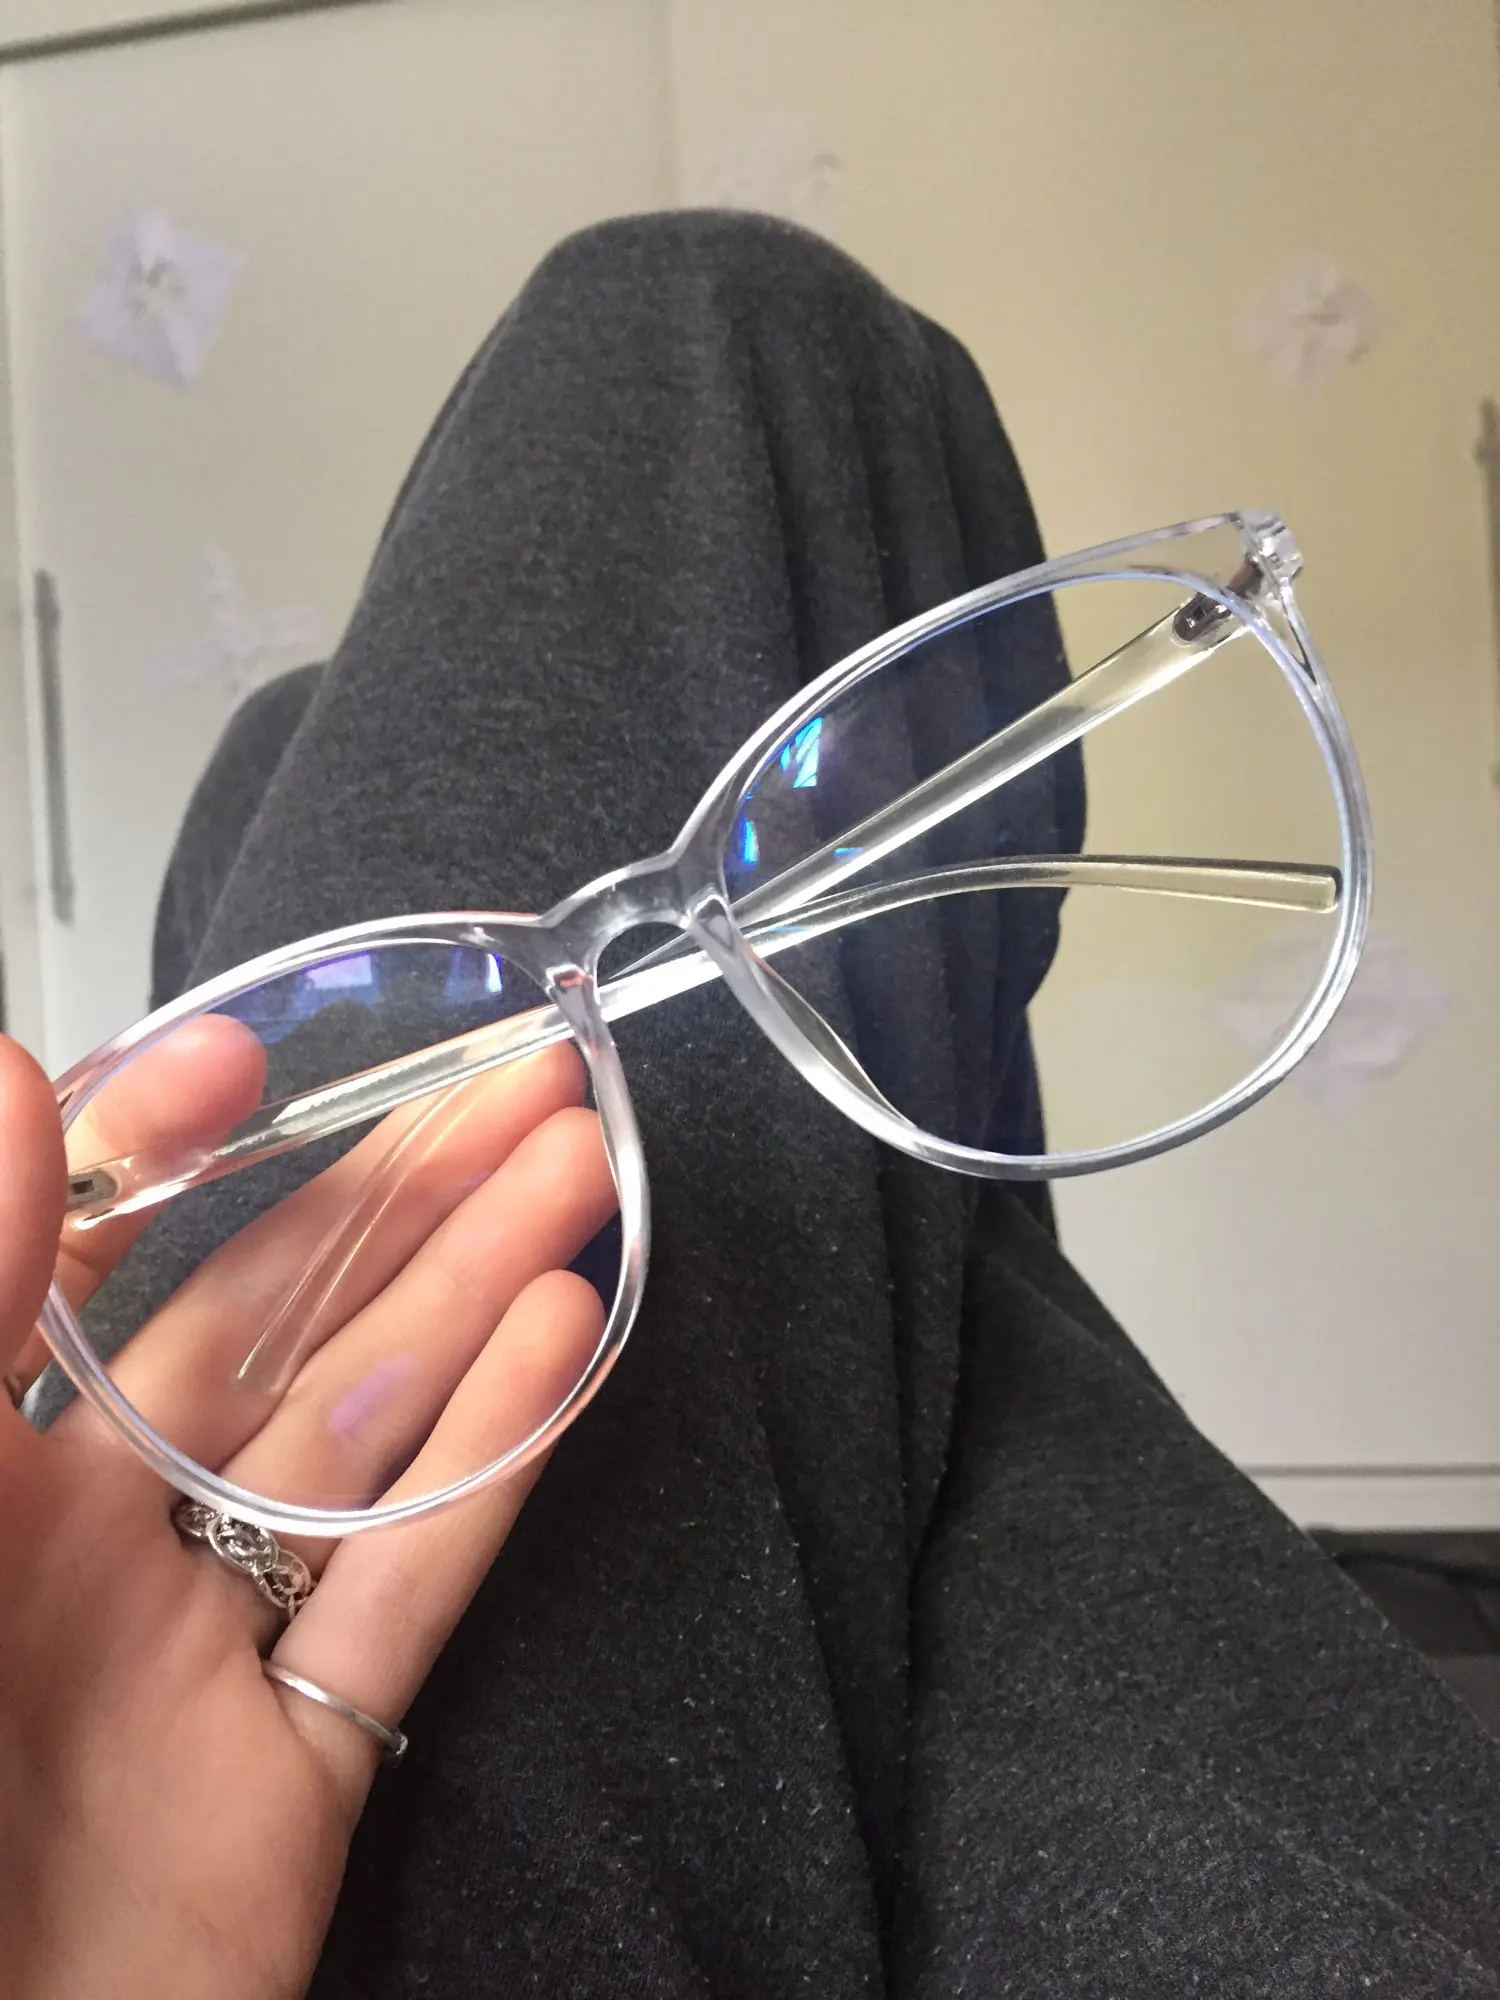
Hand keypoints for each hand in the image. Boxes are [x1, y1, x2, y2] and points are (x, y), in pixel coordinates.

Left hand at [0, 1028, 616, 1999]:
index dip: (184, 1147)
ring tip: (576, 1172)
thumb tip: (12, 1083)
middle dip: (405, 1195)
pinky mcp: (293, 1762)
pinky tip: (563, 1340)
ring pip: (372, 1429)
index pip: (104, 1263)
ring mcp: (204, 1644)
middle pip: (284, 1326)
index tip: (264, 1058)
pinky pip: (408, 1585)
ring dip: (480, 1290)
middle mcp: (95, 1541)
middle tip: (517, 1089)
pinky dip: (495, 1459)